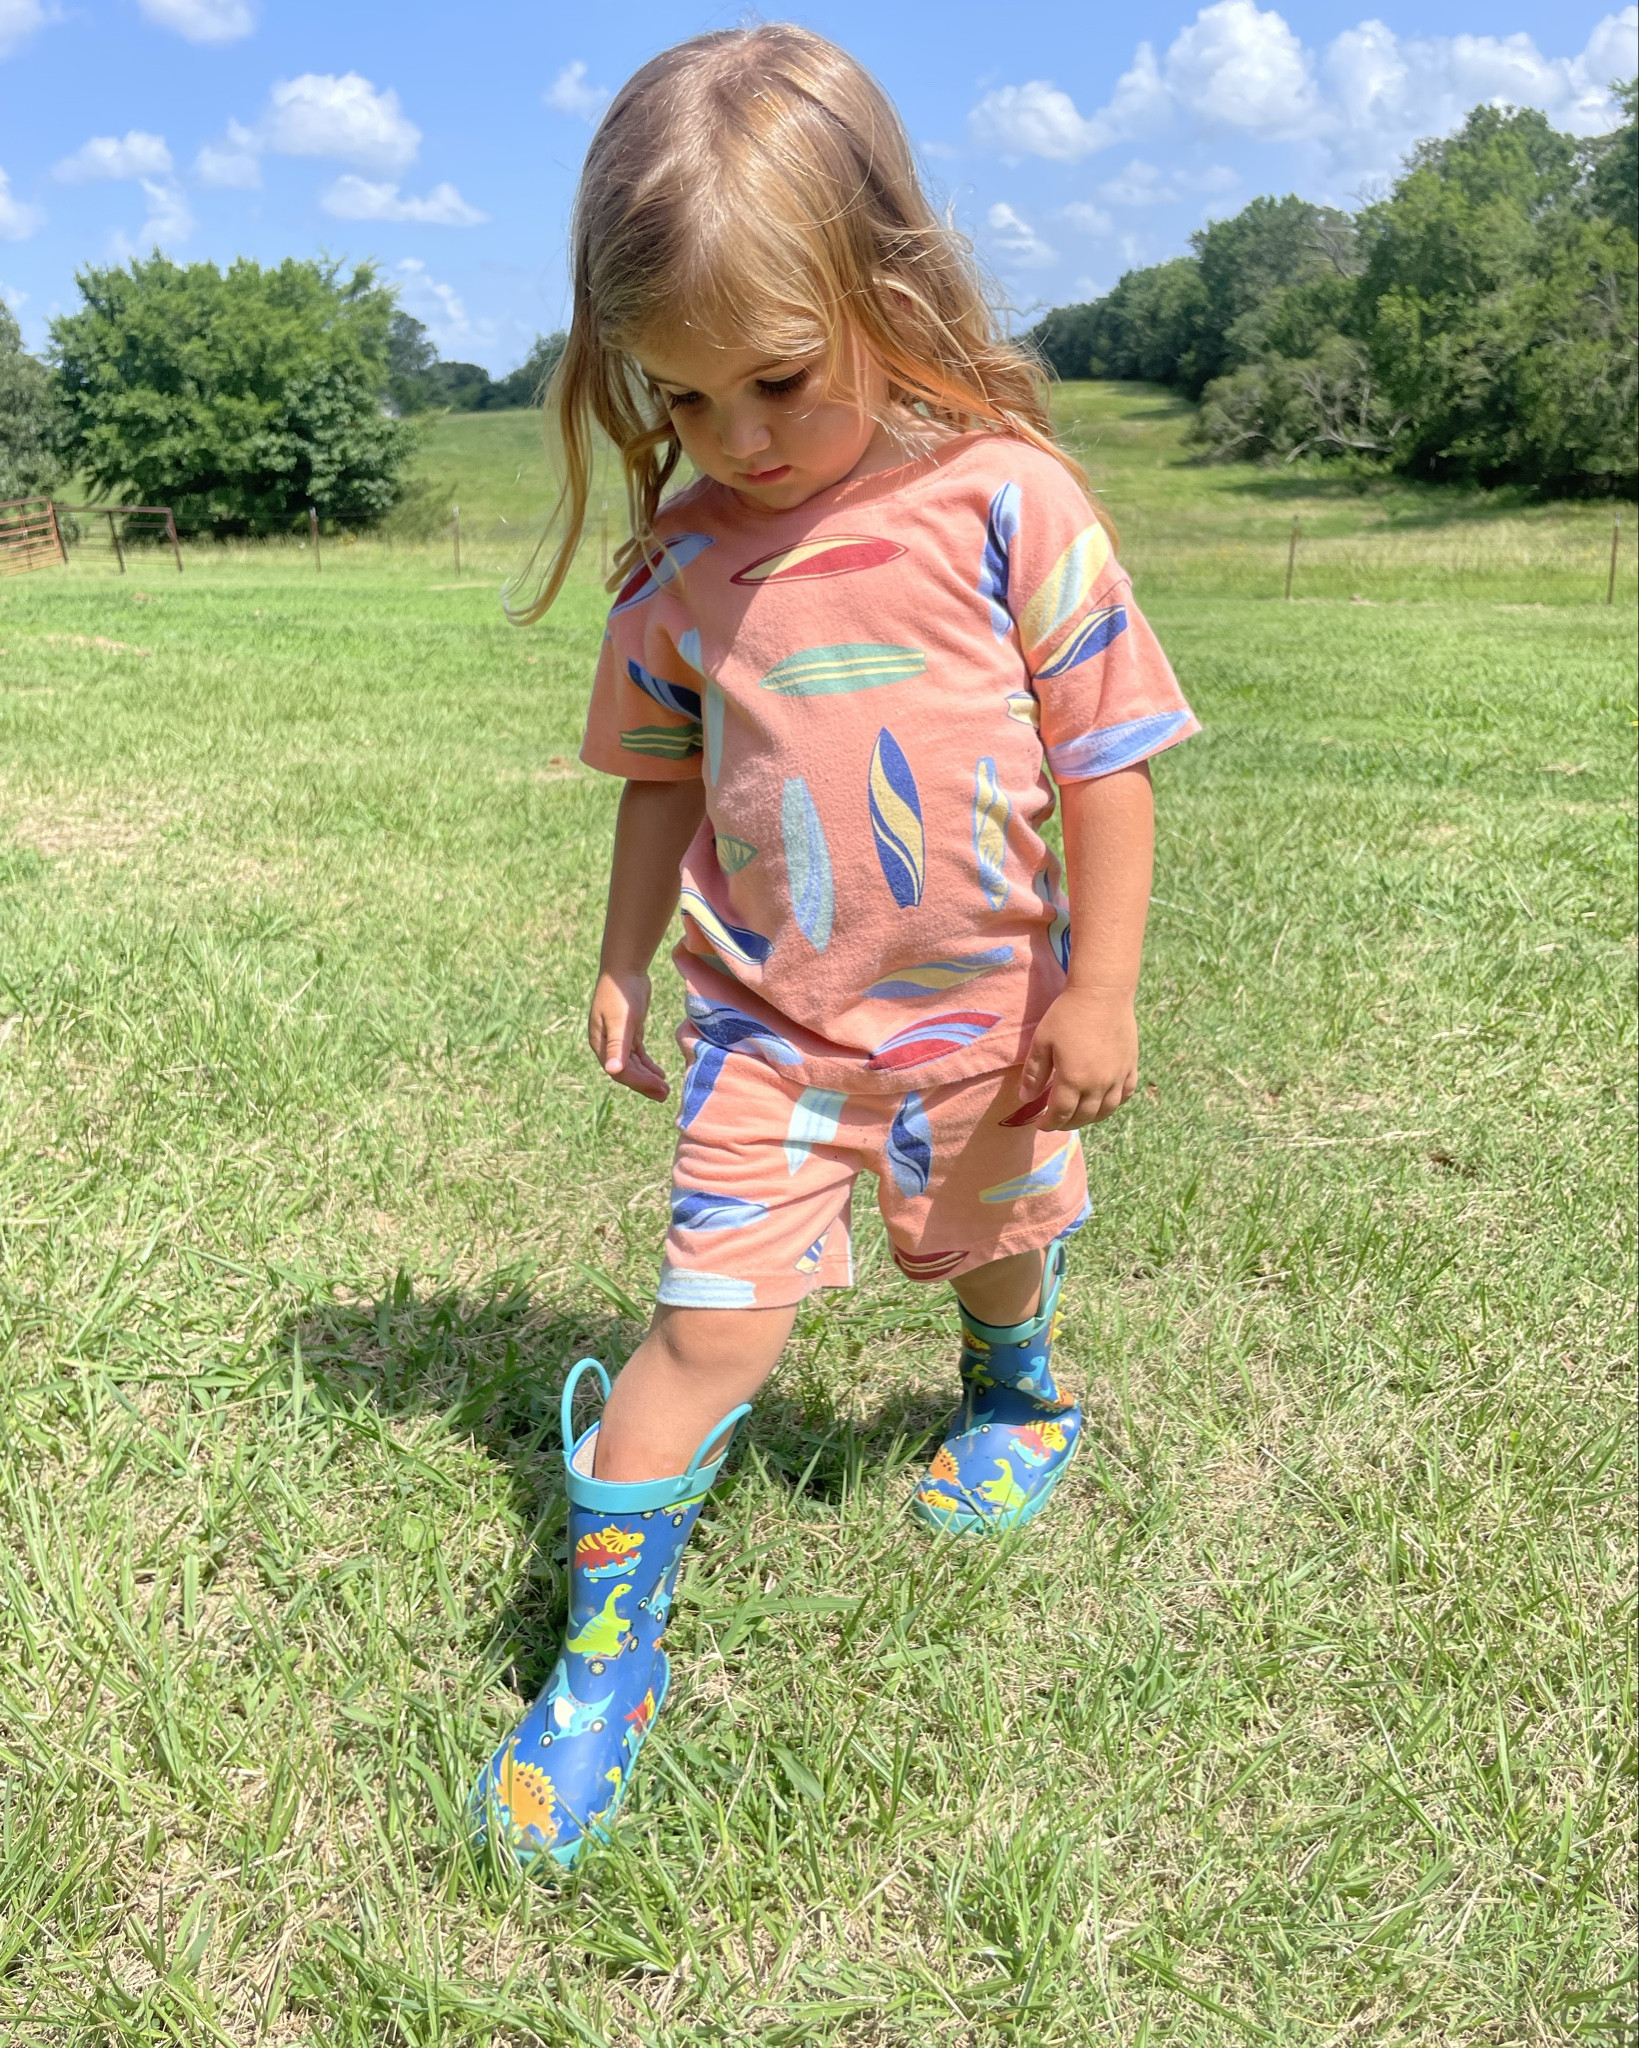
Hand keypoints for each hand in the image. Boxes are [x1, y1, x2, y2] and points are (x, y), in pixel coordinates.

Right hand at [589, 968, 669, 1101]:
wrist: (624, 968)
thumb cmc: (620, 992)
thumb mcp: (621, 1020)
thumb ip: (618, 1045)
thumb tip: (613, 1071)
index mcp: (602, 1044)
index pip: (620, 1072)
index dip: (639, 1083)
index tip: (659, 1088)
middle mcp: (607, 1045)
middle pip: (627, 1071)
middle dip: (645, 1084)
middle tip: (665, 1094)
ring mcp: (618, 1038)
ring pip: (633, 1065)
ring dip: (648, 1077)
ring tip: (665, 1088)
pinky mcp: (628, 1031)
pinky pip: (637, 1055)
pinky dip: (648, 1065)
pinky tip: (659, 1073)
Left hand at [1011, 985, 1138, 1129]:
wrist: (1102, 993)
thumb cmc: (1067, 1015)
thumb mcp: (1042, 1042)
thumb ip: (1034, 1073)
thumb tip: (1025, 1099)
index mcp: (1074, 1080)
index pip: (1061, 1114)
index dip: (1049, 1123)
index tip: (1040, 1124)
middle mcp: (1099, 1084)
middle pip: (1084, 1116)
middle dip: (1067, 1123)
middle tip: (1057, 1121)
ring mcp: (1118, 1077)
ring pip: (1106, 1111)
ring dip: (1090, 1118)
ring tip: (1079, 1116)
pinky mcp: (1131, 1066)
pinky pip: (1125, 1095)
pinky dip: (1114, 1104)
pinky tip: (1104, 1102)